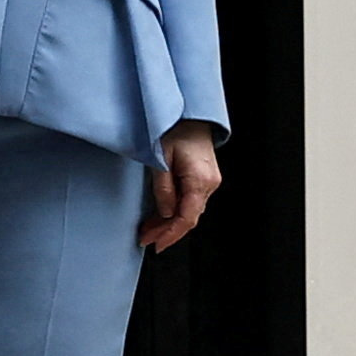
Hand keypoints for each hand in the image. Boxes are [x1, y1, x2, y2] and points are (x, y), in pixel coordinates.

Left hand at [142, 126, 221, 252]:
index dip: (170, 234)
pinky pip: (191, 200)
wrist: (189, 112)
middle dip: (167, 231)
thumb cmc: (174, 128)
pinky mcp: (205, 177)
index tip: (156, 244)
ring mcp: (209, 180)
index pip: (186, 218)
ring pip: (190, 210)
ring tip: (149, 229)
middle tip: (146, 239)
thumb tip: (165, 213)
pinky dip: (176, 210)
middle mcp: (209, 183)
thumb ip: (163, 188)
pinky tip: (162, 215)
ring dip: (170, 222)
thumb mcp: (161, 158)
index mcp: (200, 180)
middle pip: (189, 217)